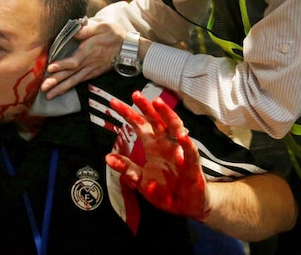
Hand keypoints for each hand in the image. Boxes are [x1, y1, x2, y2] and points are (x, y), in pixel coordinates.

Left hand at [40, 18, 125, 97]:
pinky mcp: (92, 73)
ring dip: (61, 88)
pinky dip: (69, 87)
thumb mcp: (103, 27)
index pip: (74, 61)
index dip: (63, 65)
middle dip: (57, 81)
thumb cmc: (114, 35)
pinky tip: (59, 92)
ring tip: (48, 96)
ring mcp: (91, 70)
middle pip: (71, 74)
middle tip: (43, 88)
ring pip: (74, 80)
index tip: (51, 68)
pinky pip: (79, 81)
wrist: (129, 48)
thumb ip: (88, 29)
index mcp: (89, 51)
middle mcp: (89, 63)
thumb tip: (74, 31)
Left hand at [105, 91, 210, 220]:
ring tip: (158, 104)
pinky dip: (187, 144)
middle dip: (146, 107)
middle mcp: (166, 144)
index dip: (128, 113)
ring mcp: (179, 152)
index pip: (139, 125)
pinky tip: (183, 136)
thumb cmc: (165, 190)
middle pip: (156, 120)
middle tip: (136, 95)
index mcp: (153, 145)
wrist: (185, 205)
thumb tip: (108, 158)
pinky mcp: (192, 166)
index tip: (114, 103)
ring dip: (167, 115)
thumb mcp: (140, 180)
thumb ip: (126, 168)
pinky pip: (190, 152)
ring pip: (175, 128)